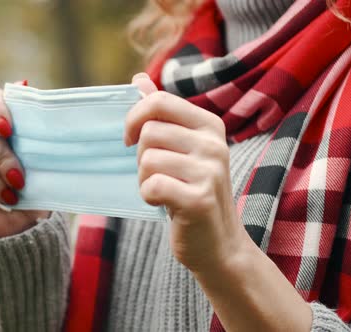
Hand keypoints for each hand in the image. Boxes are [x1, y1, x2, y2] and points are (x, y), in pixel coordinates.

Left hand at [125, 73, 249, 272]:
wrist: (218, 243)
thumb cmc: (192, 190)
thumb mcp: (182, 147)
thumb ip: (162, 112)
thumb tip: (139, 79)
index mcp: (209, 125)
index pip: (159, 102)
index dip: (134, 118)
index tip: (132, 138)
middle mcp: (214, 144)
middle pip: (148, 132)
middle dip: (141, 156)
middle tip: (158, 174)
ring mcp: (209, 172)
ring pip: (147, 160)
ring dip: (144, 179)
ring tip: (164, 190)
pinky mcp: (198, 199)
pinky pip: (151, 186)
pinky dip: (148, 196)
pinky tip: (165, 203)